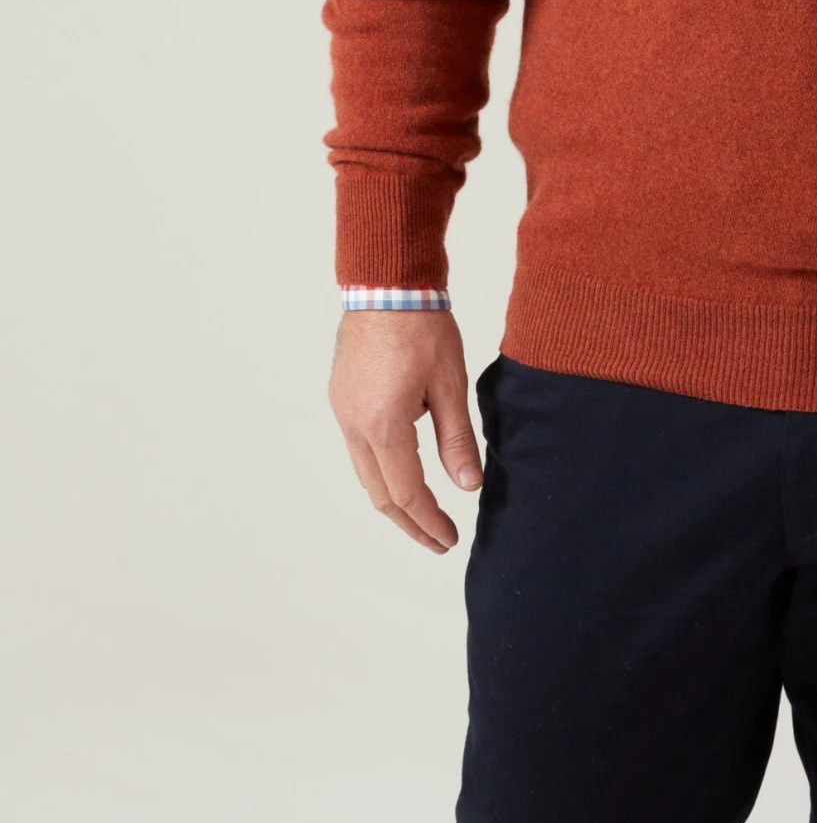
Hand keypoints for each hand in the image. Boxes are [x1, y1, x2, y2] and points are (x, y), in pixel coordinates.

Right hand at [329, 310, 483, 551]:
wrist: (387, 283)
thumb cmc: (422, 326)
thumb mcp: (449, 384)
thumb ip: (457, 439)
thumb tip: (468, 486)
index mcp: (383, 424)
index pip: (406, 493)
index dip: (429, 521)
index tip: (450, 538)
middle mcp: (354, 424)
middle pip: (379, 494)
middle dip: (409, 523)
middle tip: (437, 539)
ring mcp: (342, 411)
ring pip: (365, 474)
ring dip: (392, 499)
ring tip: (422, 514)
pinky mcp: (341, 397)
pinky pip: (358, 449)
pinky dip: (380, 470)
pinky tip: (403, 469)